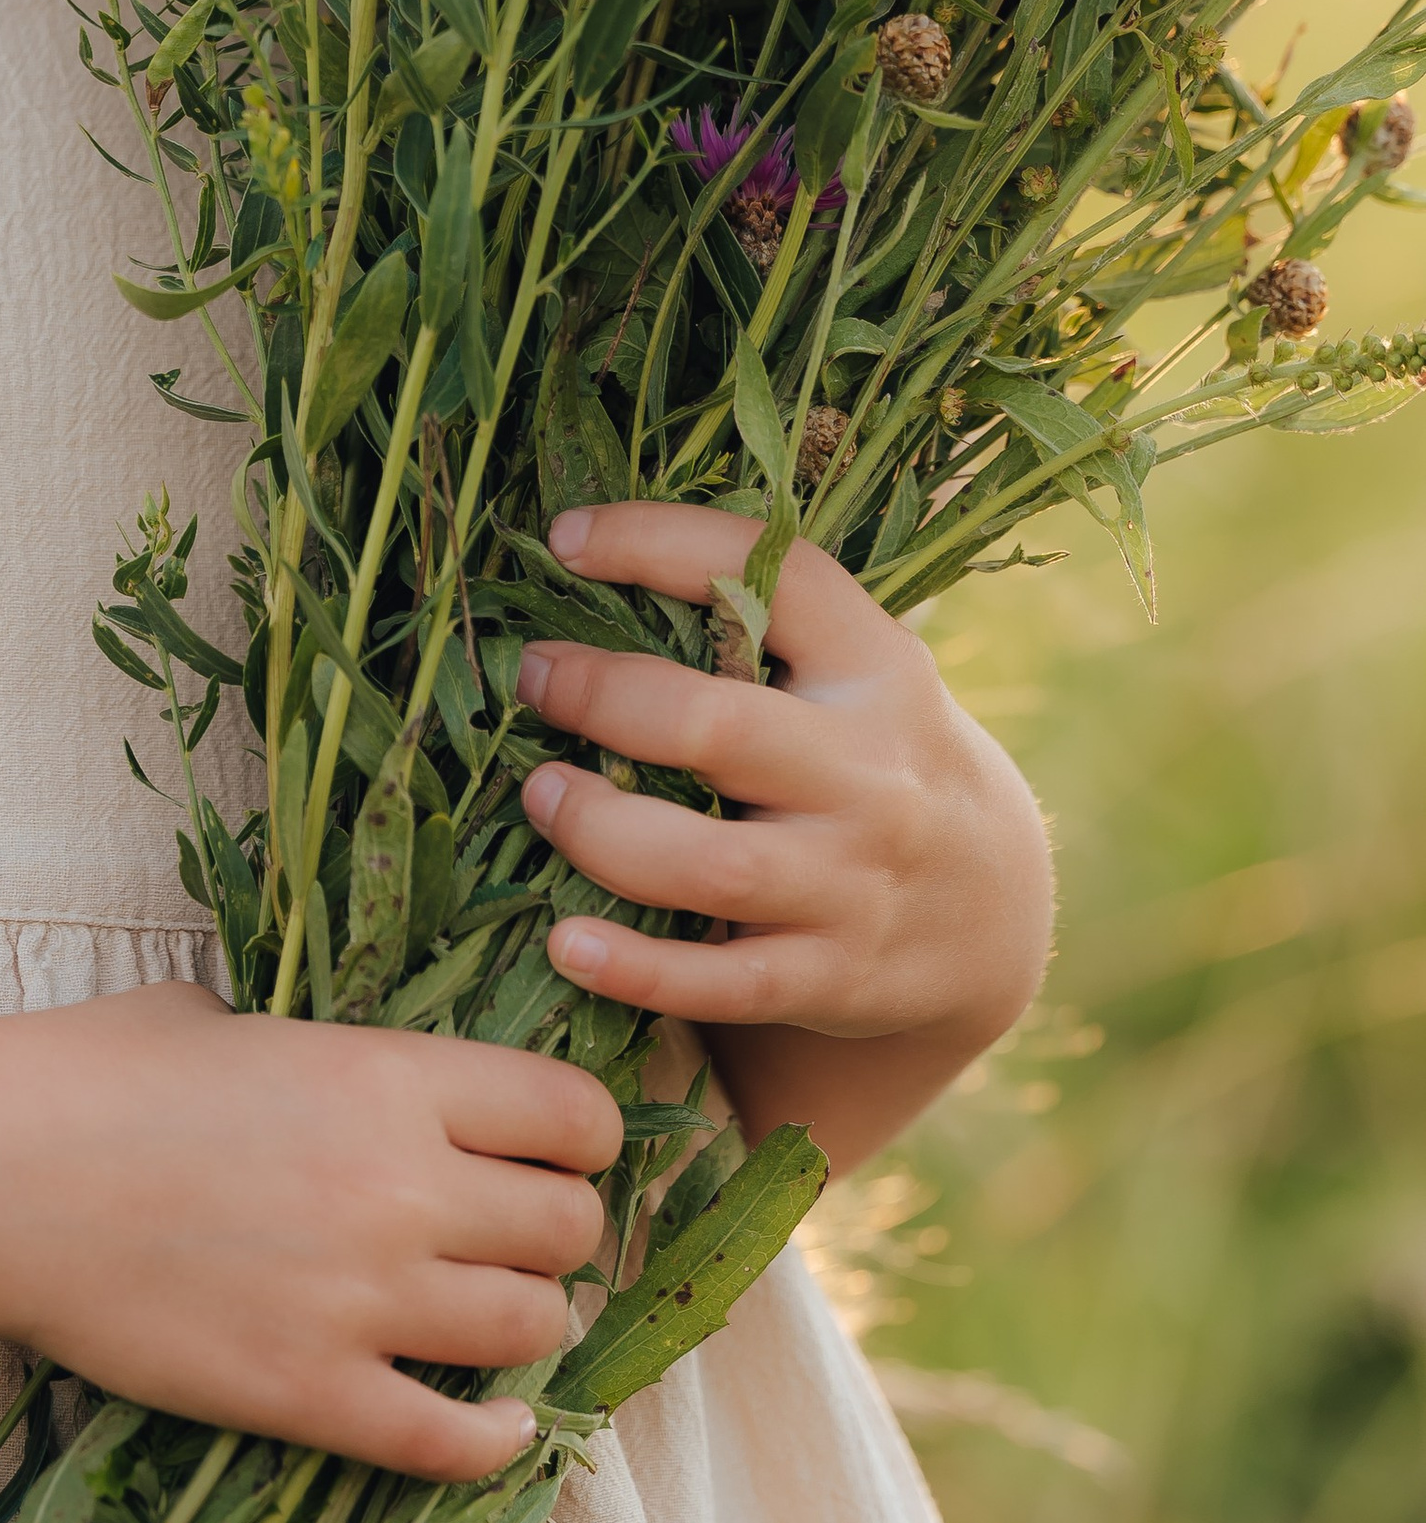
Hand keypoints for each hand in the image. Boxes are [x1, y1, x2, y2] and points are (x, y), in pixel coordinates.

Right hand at [0, 981, 618, 1480]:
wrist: (2, 1175)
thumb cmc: (101, 1074)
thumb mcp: (230, 1018)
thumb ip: (322, 1053)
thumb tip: (351, 1072)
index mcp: (389, 1079)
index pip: (571, 1114)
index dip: (584, 1137)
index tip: (561, 1151)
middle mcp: (400, 1188)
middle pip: (570, 1227)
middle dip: (560, 1232)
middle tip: (522, 1236)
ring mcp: (361, 1299)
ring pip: (532, 1328)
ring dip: (527, 1324)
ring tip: (494, 1315)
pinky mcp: (311, 1393)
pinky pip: (452, 1439)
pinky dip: (491, 1438)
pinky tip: (496, 1423)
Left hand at [513, 504, 1051, 1166]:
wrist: (988, 909)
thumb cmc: (872, 756)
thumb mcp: (859, 672)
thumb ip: (765, 624)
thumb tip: (582, 553)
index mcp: (876, 666)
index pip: (772, 577)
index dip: (657, 543)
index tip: (565, 539)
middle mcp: (871, 772)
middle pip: (715, 728)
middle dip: (602, 698)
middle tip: (535, 680)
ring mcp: (853, 882)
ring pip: (710, 864)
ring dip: (601, 831)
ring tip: (540, 796)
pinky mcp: (831, 976)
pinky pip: (725, 983)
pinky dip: (638, 970)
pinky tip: (569, 945)